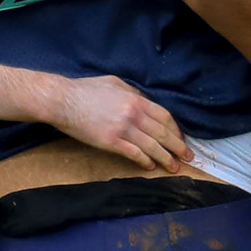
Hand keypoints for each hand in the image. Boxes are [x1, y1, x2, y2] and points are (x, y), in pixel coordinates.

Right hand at [48, 75, 190, 172]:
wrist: (63, 101)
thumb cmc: (85, 90)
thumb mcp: (115, 83)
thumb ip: (133, 93)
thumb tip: (144, 100)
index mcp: (136, 99)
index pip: (165, 117)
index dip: (175, 130)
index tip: (181, 139)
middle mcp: (134, 114)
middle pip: (163, 134)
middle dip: (178, 147)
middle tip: (188, 157)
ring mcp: (123, 129)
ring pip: (152, 147)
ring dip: (166, 158)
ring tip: (174, 167)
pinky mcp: (111, 142)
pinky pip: (134, 154)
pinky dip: (145, 161)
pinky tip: (150, 167)